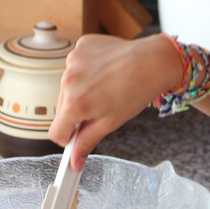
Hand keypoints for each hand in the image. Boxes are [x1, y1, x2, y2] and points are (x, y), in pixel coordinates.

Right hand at [49, 33, 182, 165]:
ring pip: (68, 86)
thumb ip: (87, 142)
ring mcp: (73, 60)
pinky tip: (105, 70)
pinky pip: (76, 65)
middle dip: (77, 112)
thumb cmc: (136, 92)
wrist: (154, 61)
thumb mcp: (110, 123)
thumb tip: (75, 162)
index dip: (68, 138)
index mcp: (74, 104)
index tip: (78, 136)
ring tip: (106, 87)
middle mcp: (68, 80)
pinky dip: (87, 69)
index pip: (56, 132)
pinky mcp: (82, 45)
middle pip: (62, 108)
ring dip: (80, 90)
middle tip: (100, 108)